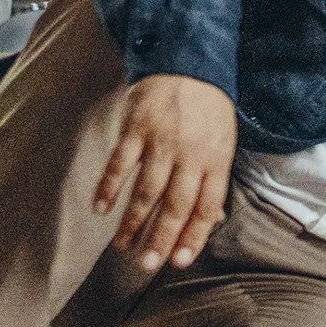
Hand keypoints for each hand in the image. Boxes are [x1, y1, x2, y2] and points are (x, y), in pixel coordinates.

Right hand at [98, 74, 238, 270]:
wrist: (189, 61)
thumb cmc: (208, 108)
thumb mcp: (224, 140)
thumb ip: (214, 178)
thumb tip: (209, 219)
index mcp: (216, 159)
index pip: (206, 207)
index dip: (193, 237)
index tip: (179, 261)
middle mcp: (190, 154)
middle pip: (175, 205)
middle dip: (161, 239)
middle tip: (146, 265)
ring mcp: (161, 142)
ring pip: (146, 191)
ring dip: (133, 222)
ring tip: (123, 246)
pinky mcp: (136, 129)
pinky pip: (120, 164)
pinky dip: (109, 188)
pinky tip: (101, 209)